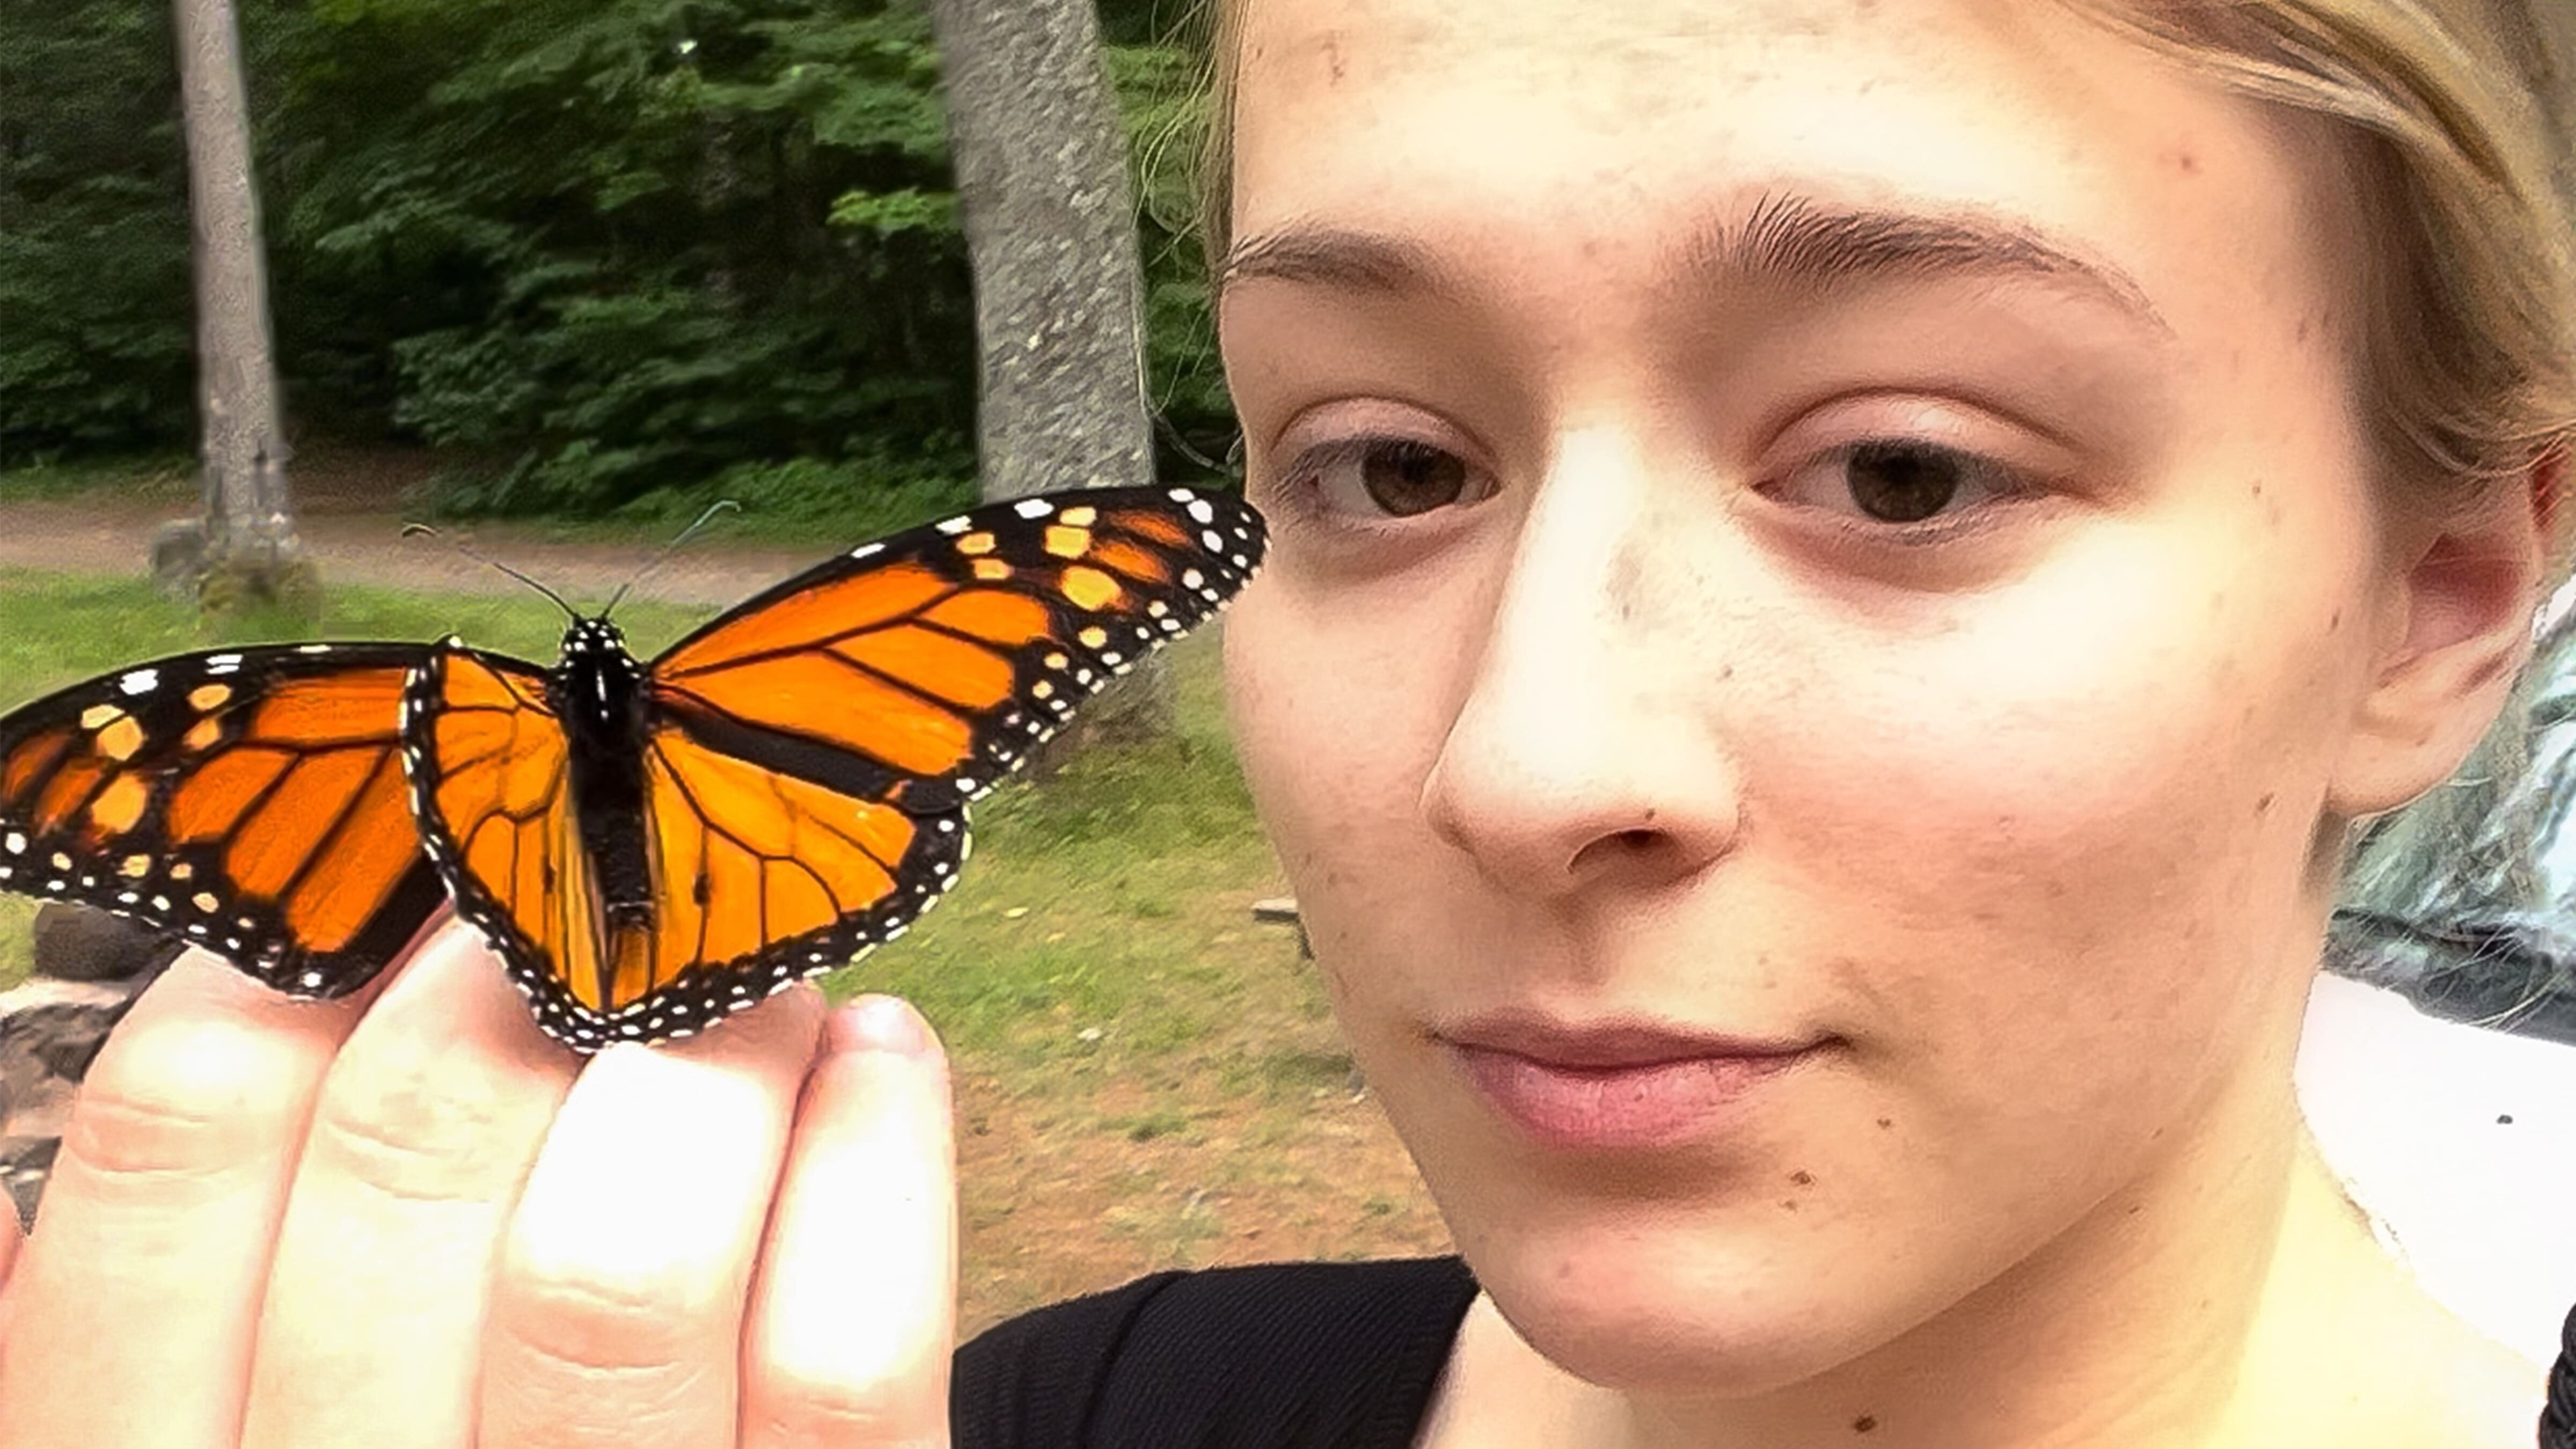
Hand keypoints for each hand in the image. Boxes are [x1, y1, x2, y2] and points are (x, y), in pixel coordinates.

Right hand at [0, 917, 958, 1447]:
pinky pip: (840, 1351)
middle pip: (417, 1149)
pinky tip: (879, 1062)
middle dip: (538, 956)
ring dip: (718, 1045)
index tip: (410, 893)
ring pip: (624, 1259)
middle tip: (615, 905)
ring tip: (758, 986)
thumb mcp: (220, 1430)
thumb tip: (91, 1116)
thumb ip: (135, 1329)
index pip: (170, 1138)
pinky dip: (880, 1147)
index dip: (302, 949)